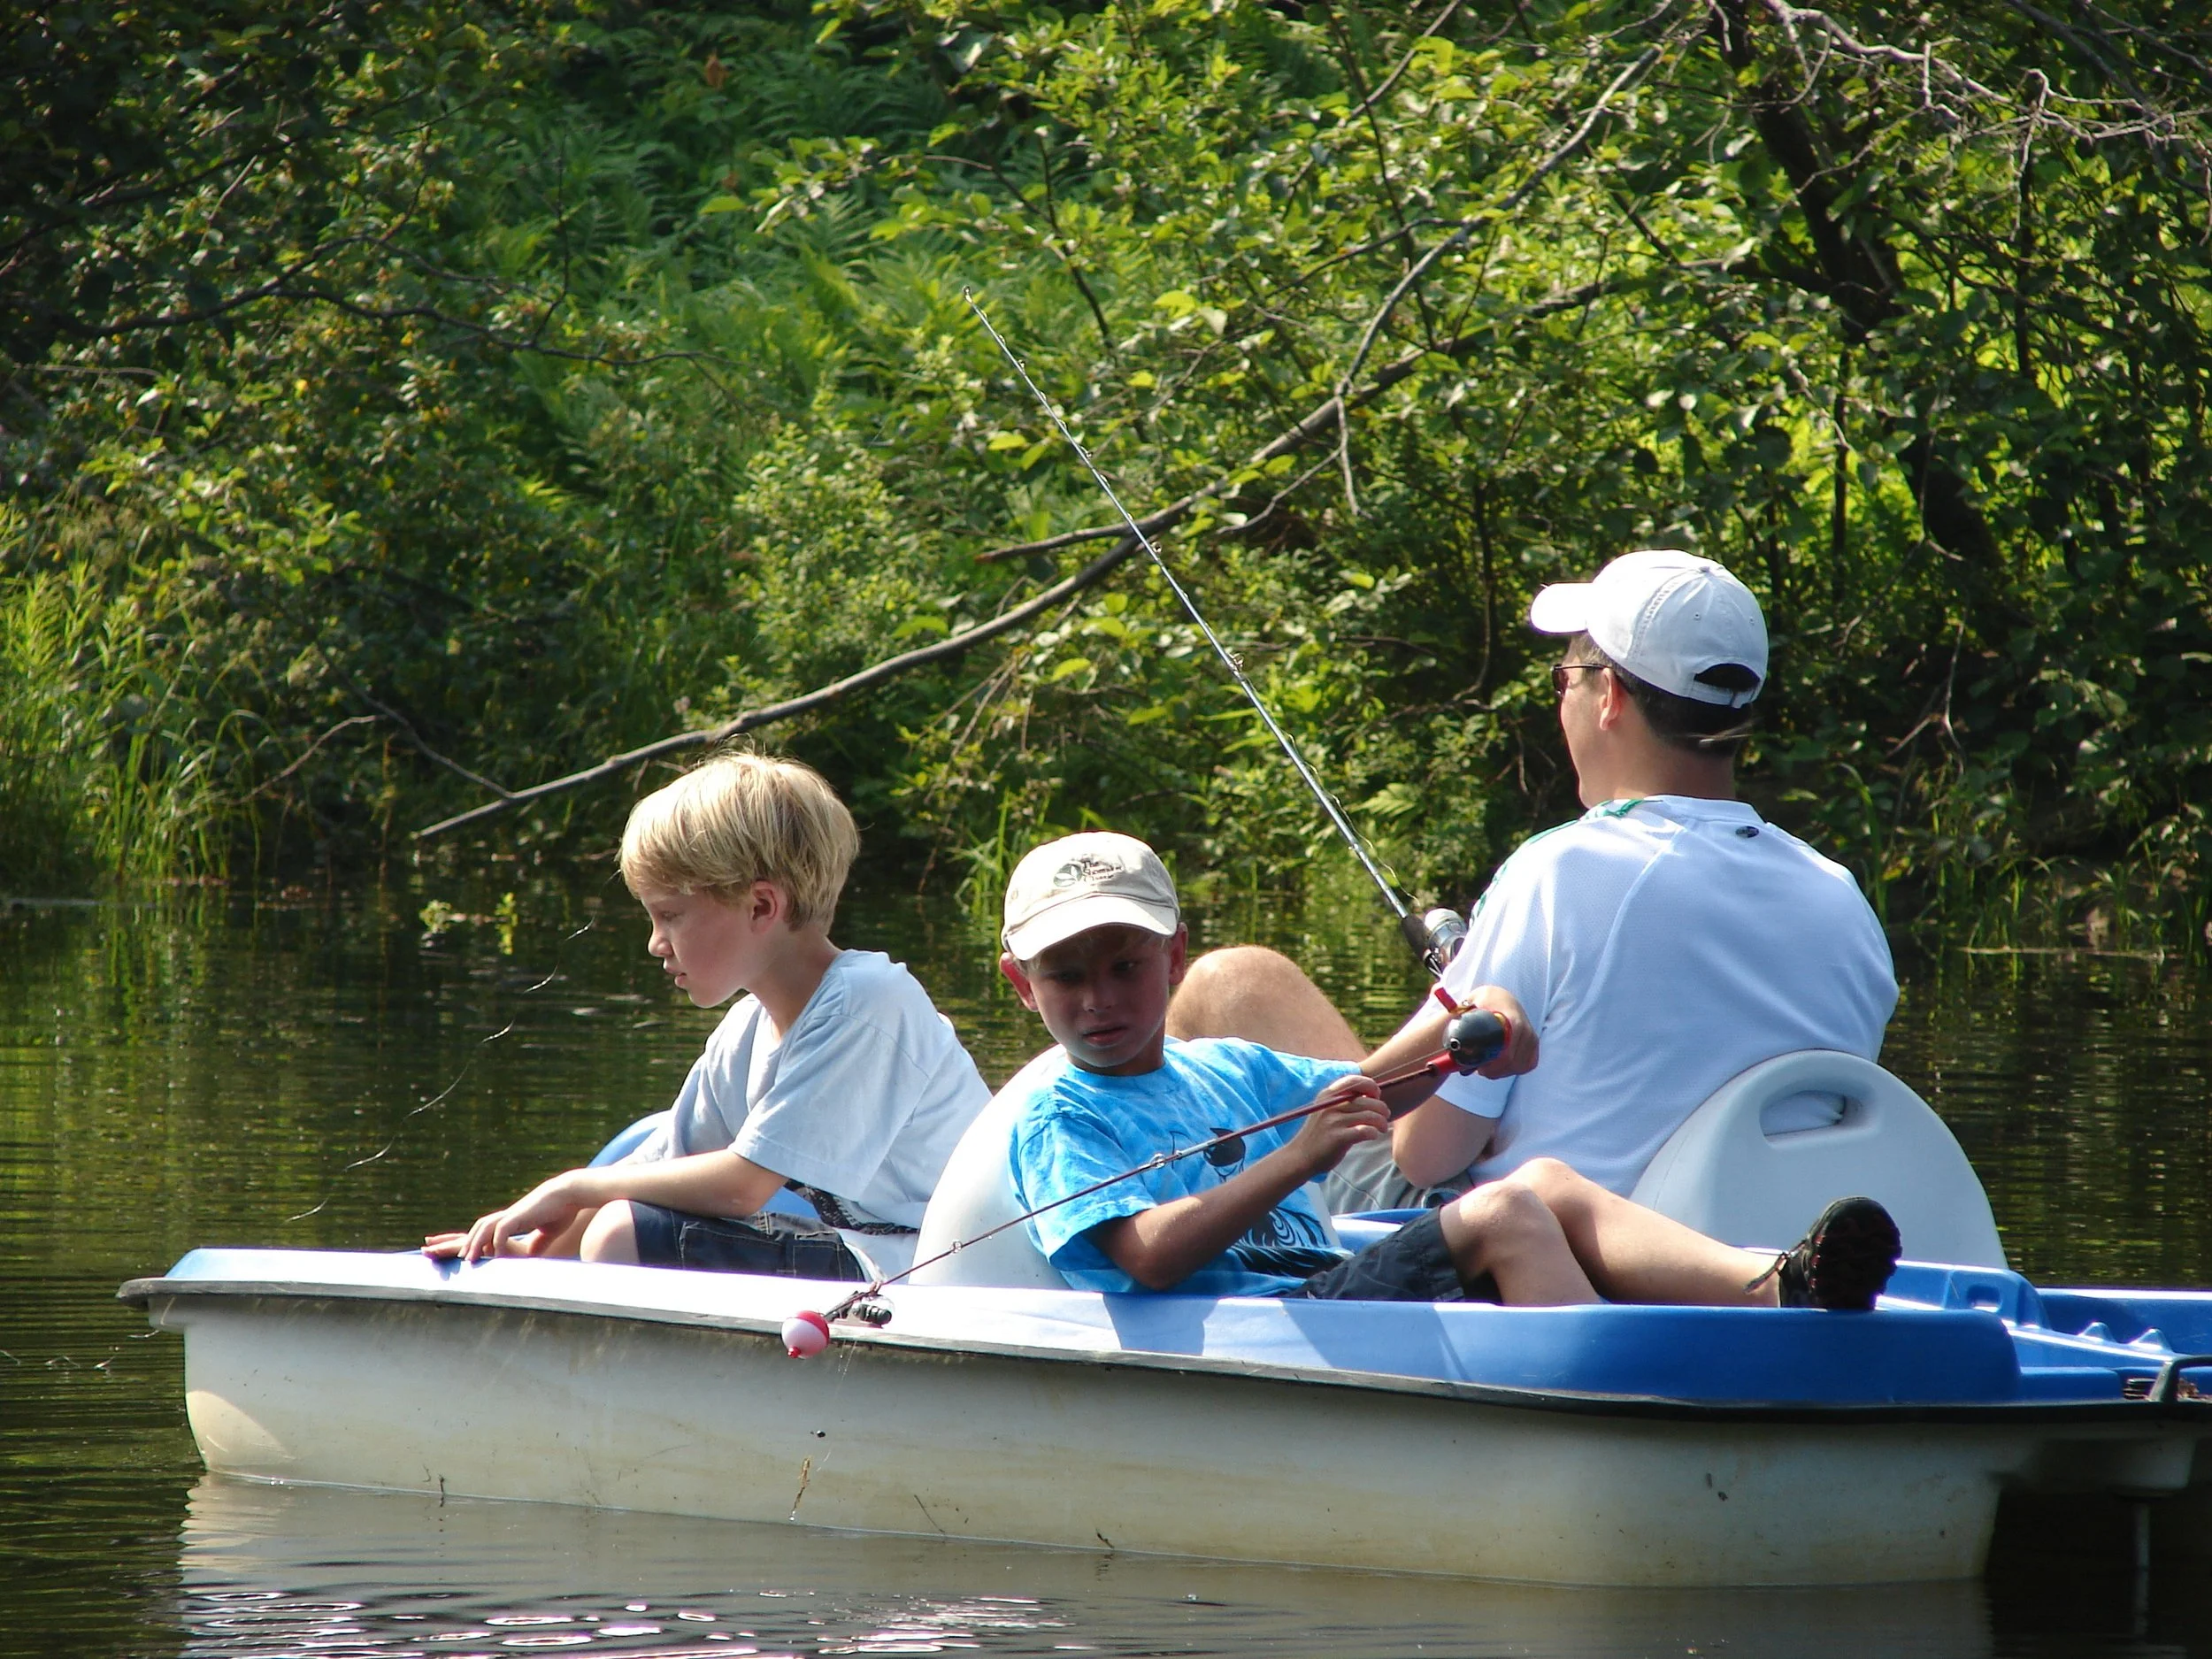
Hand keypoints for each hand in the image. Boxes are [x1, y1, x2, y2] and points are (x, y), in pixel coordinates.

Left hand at [424, 1174, 588, 1262]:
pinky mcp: (519, 1215)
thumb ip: (536, 1244)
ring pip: (483, 1228)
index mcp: (509, 1222)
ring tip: (467, 1260)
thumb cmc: (560, 1210)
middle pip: (474, 1229)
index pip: (480, 1232)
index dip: (462, 1240)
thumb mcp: (546, 1233)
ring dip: (474, 1243)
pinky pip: (502, 1230)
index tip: (443, 1245)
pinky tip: (496, 1255)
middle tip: (432, 1251)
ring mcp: (510, 1215)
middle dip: (452, 1241)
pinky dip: (497, 1243)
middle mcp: (505, 1218)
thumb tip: (532, 1256)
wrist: (570, 1193)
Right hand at [1284, 1074, 1388, 1175]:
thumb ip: (1343, 1102)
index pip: (1354, 1081)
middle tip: (1385, 1116)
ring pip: (1369, 1116)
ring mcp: (1333, 1121)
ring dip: (1381, 1122)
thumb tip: (1372, 1095)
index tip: (1376, 1095)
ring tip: (1382, 1128)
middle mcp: (1330, 1105)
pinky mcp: (1338, 1137)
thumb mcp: (1326, 1111)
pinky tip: (1373, 1135)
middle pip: (1366, 1100)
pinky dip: (1373, 1132)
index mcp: (1327, 1095)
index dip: (1370, 1085)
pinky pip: (1365, 1130)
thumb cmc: (1319, 1135)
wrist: (1301, 1157)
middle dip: (1381, 1108)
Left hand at [1461, 985, 1537, 1079]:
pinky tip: (1500, 1067)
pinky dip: (1512, 1070)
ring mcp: (1531, 1036)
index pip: (1507, 1049)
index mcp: (1510, 1017)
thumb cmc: (1481, 1003)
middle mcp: (1525, 1026)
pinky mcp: (1534, 1045)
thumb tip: (1436, 993)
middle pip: (1512, 1061)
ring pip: (1519, 1065)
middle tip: (1480, 1070)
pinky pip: (1527, 1065)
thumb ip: (1456, 1007)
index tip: (1479, 1067)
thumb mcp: (1470, 1002)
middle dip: (1494, 1070)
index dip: (1493, 1063)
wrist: (1500, 1000)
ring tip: (1486, 1068)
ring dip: (1502, 1071)